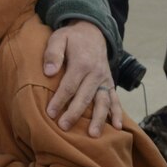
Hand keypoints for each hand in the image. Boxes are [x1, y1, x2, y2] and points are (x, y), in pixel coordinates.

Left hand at [43, 20, 122, 135]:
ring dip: (99, 119)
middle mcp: (96, 73)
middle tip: (64, 127)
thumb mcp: (59, 38)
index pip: (69, 85)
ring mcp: (105, 80)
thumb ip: (53, 53)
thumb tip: (48, 72)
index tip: (50, 113)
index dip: (60, 100)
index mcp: (82, 63)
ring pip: (103, 101)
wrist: (93, 32)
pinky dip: (117, 113)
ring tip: (93, 135)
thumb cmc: (71, 38)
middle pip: (85, 96)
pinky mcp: (110, 83)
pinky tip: (117, 127)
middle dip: (75, 113)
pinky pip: (115, 99)